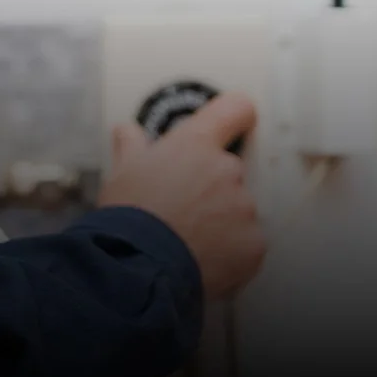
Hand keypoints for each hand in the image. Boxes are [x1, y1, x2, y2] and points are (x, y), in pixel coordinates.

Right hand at [96, 92, 266, 298]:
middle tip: (181, 210)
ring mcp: (245, 208)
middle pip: (229, 170)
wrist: (139, 267)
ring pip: (237, 210)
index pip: (234, 109)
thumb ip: (132, 146)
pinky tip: (201, 260)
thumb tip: (127, 131)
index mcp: (196, 145)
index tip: (229, 126)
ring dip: (219, 223)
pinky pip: (246, 244)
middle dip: (210, 188)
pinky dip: (229, 252)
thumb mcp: (122, 172)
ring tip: (186, 242)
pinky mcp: (254, 244)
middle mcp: (227, 169)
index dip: (233, 117)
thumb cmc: (129, 215)